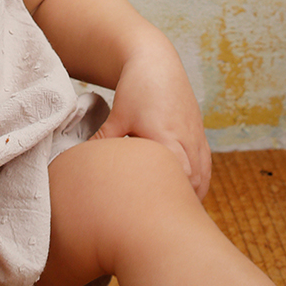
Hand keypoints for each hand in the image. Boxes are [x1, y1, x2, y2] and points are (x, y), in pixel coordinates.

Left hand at [93, 31, 212, 199]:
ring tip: (174, 214)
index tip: (157, 215)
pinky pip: (205, 168)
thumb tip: (80, 164)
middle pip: (191, 185)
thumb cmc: (138, 87)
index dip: (170, 200)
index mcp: (168, 139)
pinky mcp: (200, 136)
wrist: (157, 62)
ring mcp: (197, 140)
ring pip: (201, 179)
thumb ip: (104, 142)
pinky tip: (186, 195)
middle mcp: (188, 142)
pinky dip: (198, 183)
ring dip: (190, 196)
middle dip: (179, 204)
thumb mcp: (118, 116)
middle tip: (162, 224)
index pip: (176, 180)